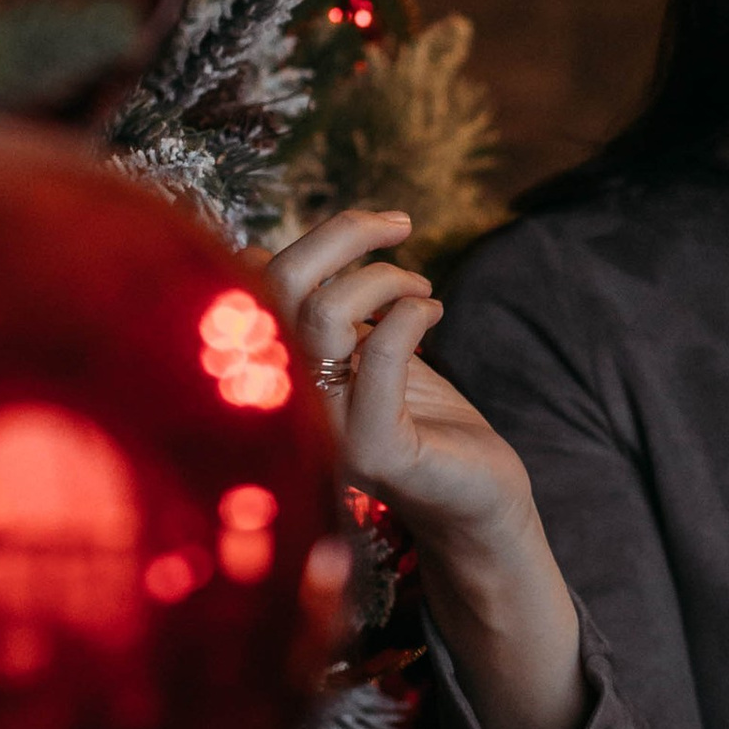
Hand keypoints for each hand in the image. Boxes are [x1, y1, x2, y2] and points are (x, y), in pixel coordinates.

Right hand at [262, 209, 532, 549]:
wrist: (477, 501)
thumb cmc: (423, 422)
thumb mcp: (361, 355)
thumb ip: (318, 314)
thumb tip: (255, 255)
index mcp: (275, 375)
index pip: (251, 285)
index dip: (308, 242)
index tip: (367, 232)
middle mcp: (283, 405)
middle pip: (276, 285)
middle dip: (340, 236)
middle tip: (398, 226)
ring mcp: (322, 431)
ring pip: (320, 313)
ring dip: (383, 277)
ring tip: (421, 288)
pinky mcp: (374, 450)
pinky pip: (380, 355)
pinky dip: (410, 314)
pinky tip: (433, 311)